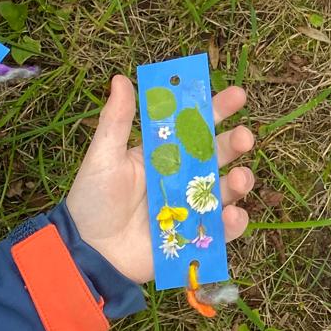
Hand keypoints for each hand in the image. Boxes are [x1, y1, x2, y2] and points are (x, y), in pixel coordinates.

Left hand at [65, 76, 252, 282]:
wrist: (85, 251)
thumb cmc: (92, 200)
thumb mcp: (103, 157)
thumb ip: (116, 121)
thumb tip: (120, 79)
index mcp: (165, 152)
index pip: (197, 125)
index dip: (218, 109)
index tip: (237, 96)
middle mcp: (184, 177)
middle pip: (219, 155)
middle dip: (236, 143)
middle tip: (244, 137)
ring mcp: (191, 207)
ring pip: (227, 190)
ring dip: (241, 181)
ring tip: (240, 178)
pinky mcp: (194, 237)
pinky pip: (223, 230)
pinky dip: (234, 223)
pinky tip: (231, 216)